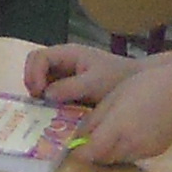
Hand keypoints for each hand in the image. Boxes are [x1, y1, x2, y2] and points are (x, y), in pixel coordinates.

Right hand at [24, 41, 145, 106]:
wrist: (139, 85)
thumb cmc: (118, 78)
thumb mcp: (95, 82)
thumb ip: (71, 87)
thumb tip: (45, 95)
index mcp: (68, 54)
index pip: (39, 57)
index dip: (33, 74)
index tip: (38, 94)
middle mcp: (63, 63)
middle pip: (35, 69)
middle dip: (32, 86)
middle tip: (36, 106)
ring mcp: (66, 77)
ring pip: (42, 84)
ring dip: (40, 98)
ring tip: (44, 114)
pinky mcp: (70, 91)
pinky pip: (53, 96)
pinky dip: (50, 105)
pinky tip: (55, 117)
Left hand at [79, 61, 171, 168]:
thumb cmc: (145, 85)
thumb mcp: (114, 97)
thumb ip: (95, 119)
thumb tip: (80, 135)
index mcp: (118, 127)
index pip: (91, 152)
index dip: (80, 154)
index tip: (73, 149)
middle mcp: (131, 143)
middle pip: (104, 159)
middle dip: (93, 154)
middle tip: (87, 143)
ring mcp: (146, 150)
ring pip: (119, 159)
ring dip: (109, 153)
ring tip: (106, 138)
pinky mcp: (157, 152)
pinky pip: (134, 156)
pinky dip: (125, 151)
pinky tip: (127, 136)